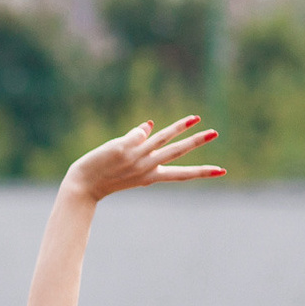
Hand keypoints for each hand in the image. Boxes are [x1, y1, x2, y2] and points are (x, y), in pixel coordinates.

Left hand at [63, 116, 222, 199]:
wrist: (82, 186)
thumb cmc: (103, 176)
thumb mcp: (126, 162)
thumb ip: (139, 143)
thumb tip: (149, 125)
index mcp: (151, 176)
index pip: (181, 174)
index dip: (202, 172)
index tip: (222, 171)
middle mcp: (147, 167)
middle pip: (177, 153)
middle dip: (196, 143)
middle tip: (216, 133)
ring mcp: (136, 158)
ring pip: (162, 140)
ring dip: (179, 128)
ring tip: (196, 119)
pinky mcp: (123, 149)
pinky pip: (136, 134)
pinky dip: (139, 131)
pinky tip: (145, 127)